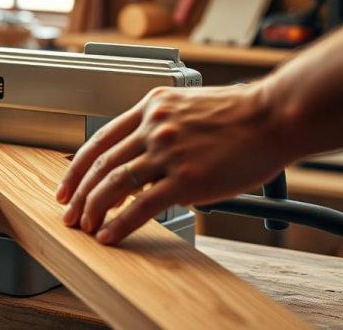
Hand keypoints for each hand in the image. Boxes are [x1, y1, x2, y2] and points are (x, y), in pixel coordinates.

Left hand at [55, 82, 293, 244]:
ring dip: (94, 209)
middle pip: (101, 163)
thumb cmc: (243, 115)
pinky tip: (110, 235)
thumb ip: (163, 128)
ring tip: (87, 226)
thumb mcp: (189, 107)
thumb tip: (147, 161)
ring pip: (115, 184)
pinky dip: (120, 224)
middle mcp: (153, 126)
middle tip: (70, 211)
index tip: (68, 183)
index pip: (101, 138)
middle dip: (79, 192)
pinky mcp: (185, 179)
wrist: (274, 117)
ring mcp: (167, 152)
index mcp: (151, 106)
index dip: (78, 165)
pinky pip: (141, 206)